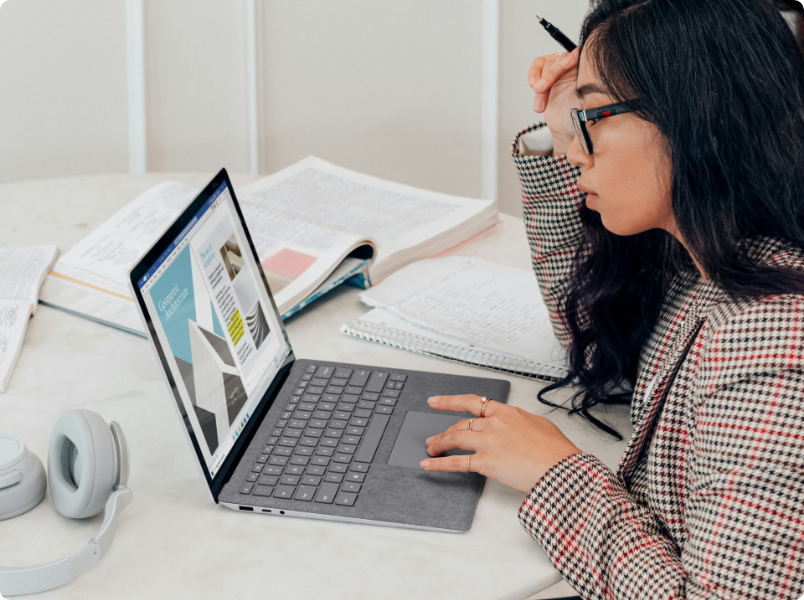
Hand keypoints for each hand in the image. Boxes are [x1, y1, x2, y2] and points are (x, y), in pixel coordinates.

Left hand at [421, 394, 581, 492]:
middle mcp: (494, 424)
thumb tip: (513, 426)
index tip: (436, 401)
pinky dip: (439, 463)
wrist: (561, 468)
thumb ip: (519, 423)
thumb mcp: (538, 425)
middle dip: (444, 432)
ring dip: (439, 444)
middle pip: (460, 425)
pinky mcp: (485, 462)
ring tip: (431, 450)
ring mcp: (488, 441)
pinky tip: (429, 464)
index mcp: (506, 412)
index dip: (449, 402)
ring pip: (454, 438)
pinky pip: (456, 462)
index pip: (471, 403)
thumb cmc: (555, 451)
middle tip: (434, 438)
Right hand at [528, 48, 579, 154]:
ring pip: (549, 62)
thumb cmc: (581, 128)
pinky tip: (537, 93)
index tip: (568, 65)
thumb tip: (588, 150)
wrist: (569, 134)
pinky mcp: (549, 75)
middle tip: (541, 88)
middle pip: (562, 58)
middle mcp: (578, 69)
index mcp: (591, 75)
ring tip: (539, 93)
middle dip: (551, 72)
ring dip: (541, 77)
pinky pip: (539, 65)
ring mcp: (563, 71)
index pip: (583, 55)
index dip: (573, 57)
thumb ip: (589, 129)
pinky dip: (534, 75)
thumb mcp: (588, 126)